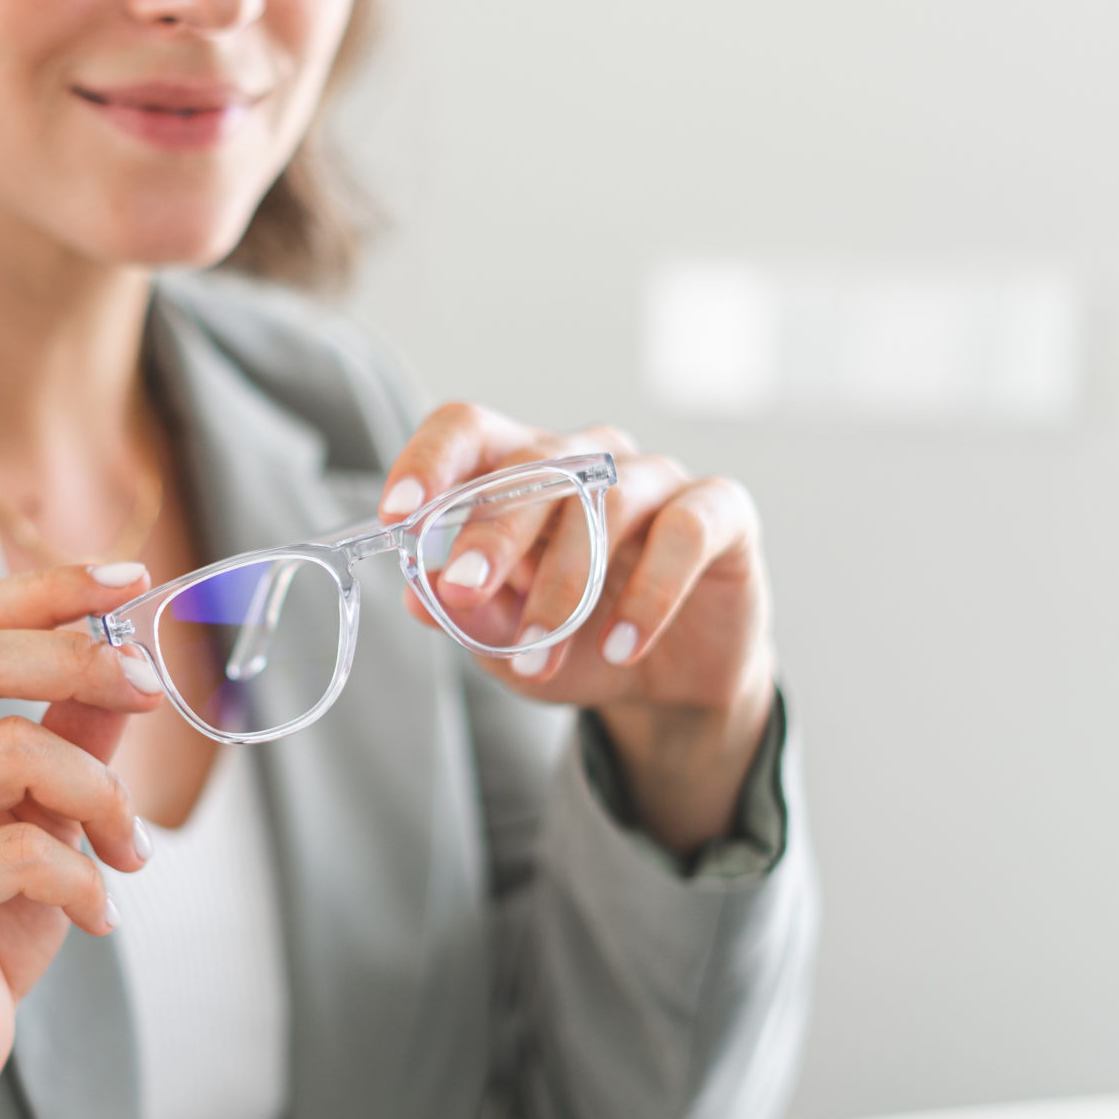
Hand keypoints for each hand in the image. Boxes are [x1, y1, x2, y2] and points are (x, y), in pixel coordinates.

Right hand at [0, 565, 164, 1118]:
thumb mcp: (35, 823)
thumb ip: (69, 742)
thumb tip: (127, 664)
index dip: (47, 590)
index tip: (130, 583)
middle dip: (79, 659)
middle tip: (152, 693)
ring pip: (5, 752)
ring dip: (100, 793)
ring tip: (129, 850)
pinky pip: (16, 853)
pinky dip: (84, 877)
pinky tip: (101, 914)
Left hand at [379, 404, 775, 856]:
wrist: (672, 687)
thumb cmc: (579, 646)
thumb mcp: (510, 646)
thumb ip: (469, 618)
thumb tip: (416, 596)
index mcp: (522, 471)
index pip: (468, 431)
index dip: (431, 461)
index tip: (398, 514)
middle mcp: (588, 458)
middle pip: (534, 464)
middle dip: (492, 531)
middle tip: (464, 589)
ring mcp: (657, 478)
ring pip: (607, 501)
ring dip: (567, 582)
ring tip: (543, 653)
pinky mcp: (721, 512)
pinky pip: (684, 534)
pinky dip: (649, 594)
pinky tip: (621, 647)